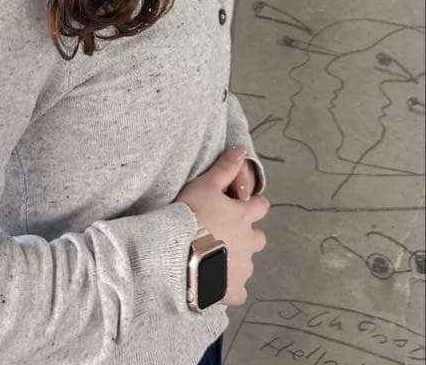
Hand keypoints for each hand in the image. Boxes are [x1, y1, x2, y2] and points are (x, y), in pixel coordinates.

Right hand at [174, 145, 268, 305]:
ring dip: (236, 260)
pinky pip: (238, 291)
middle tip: (225, 235)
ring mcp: (243, 269)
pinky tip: (215, 283)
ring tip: (214, 258)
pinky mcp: (234, 291)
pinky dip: (229, 287)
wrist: (178, 254)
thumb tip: (242, 148)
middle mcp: (249, 243)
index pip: (261, 206)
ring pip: (247, 264)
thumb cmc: (191, 215)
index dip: (253, 205)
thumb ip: (225, 168)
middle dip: (247, 236)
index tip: (242, 205)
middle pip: (258, 238)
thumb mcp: (205, 185)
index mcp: (244, 217)